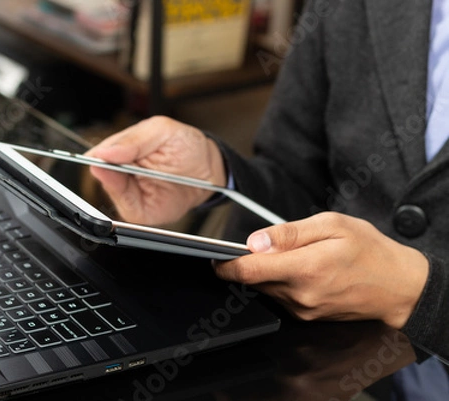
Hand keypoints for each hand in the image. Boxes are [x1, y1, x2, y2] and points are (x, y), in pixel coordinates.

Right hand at [85, 116, 226, 225]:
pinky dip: (129, 202)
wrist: (209, 172)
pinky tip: (141, 194)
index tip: (103, 158)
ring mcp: (129, 191)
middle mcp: (122, 170)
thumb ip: (134, 139)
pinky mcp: (138, 210)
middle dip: (108, 171)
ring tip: (140, 175)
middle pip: (100, 173)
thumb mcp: (163, 130)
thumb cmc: (187, 147)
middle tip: (125, 166)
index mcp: (123, 147)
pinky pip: (125, 209)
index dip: (99, 156)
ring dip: (121, 186)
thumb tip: (105, 152)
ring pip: (111, 191)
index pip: (98, 153)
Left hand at [213, 212, 428, 328]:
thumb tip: (255, 241)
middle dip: (251, 262)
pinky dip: (282, 282)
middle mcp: (299, 294)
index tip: (215, 257)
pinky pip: (281, 296)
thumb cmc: (369, 250)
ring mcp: (303, 309)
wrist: (399, 286)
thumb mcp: (332, 225)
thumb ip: (289, 233)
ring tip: (295, 255)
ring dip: (268, 272)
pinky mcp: (307, 315)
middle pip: (253, 280)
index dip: (225, 264)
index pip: (248, 271)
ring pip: (266, 288)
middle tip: (265, 245)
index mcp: (303, 268)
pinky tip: (302, 269)